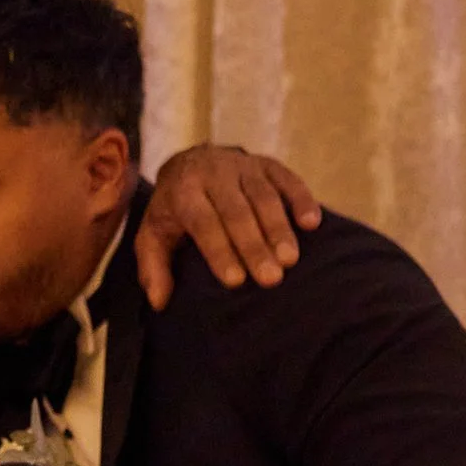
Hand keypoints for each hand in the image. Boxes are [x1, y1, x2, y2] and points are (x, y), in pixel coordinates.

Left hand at [134, 144, 323, 306]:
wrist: (190, 162)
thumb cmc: (174, 211)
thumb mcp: (153, 234)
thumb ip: (153, 267)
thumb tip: (158, 302)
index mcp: (183, 190)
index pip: (203, 221)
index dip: (219, 250)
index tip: (236, 281)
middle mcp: (214, 173)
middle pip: (237, 211)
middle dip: (254, 246)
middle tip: (270, 279)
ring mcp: (243, 166)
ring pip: (264, 196)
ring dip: (279, 228)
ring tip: (290, 260)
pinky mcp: (268, 163)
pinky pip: (288, 179)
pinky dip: (301, 199)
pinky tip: (311, 223)